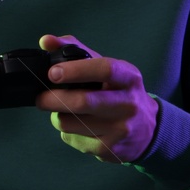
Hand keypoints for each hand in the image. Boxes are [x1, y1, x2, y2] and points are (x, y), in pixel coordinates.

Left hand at [33, 34, 160, 163]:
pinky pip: (74, 139)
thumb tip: (45, 41)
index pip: (104, 69)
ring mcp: (121, 129)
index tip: (53, 72)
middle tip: (41, 98)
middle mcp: (129, 104)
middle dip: (54, 99)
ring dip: (59, 117)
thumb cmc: (119, 93)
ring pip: (72, 123)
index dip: (76, 70)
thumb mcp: (107, 69)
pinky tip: (78, 127)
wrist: (148, 130)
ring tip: (63, 112)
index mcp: (129, 78)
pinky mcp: (111, 149)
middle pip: (84, 102)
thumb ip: (76, 51)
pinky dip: (68, 132)